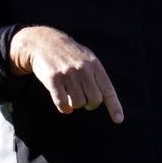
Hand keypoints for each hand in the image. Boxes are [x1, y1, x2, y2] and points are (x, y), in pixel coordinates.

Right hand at [9, 26, 123, 123]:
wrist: (43, 42)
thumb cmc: (68, 54)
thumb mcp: (86, 58)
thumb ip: (94, 78)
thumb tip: (92, 102)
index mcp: (94, 64)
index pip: (107, 89)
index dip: (114, 106)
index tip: (118, 120)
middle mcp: (83, 69)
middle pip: (94, 100)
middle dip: (89, 104)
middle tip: (84, 99)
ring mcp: (68, 74)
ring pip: (78, 103)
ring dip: (75, 104)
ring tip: (71, 96)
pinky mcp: (53, 79)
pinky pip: (62, 103)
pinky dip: (64, 108)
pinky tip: (63, 104)